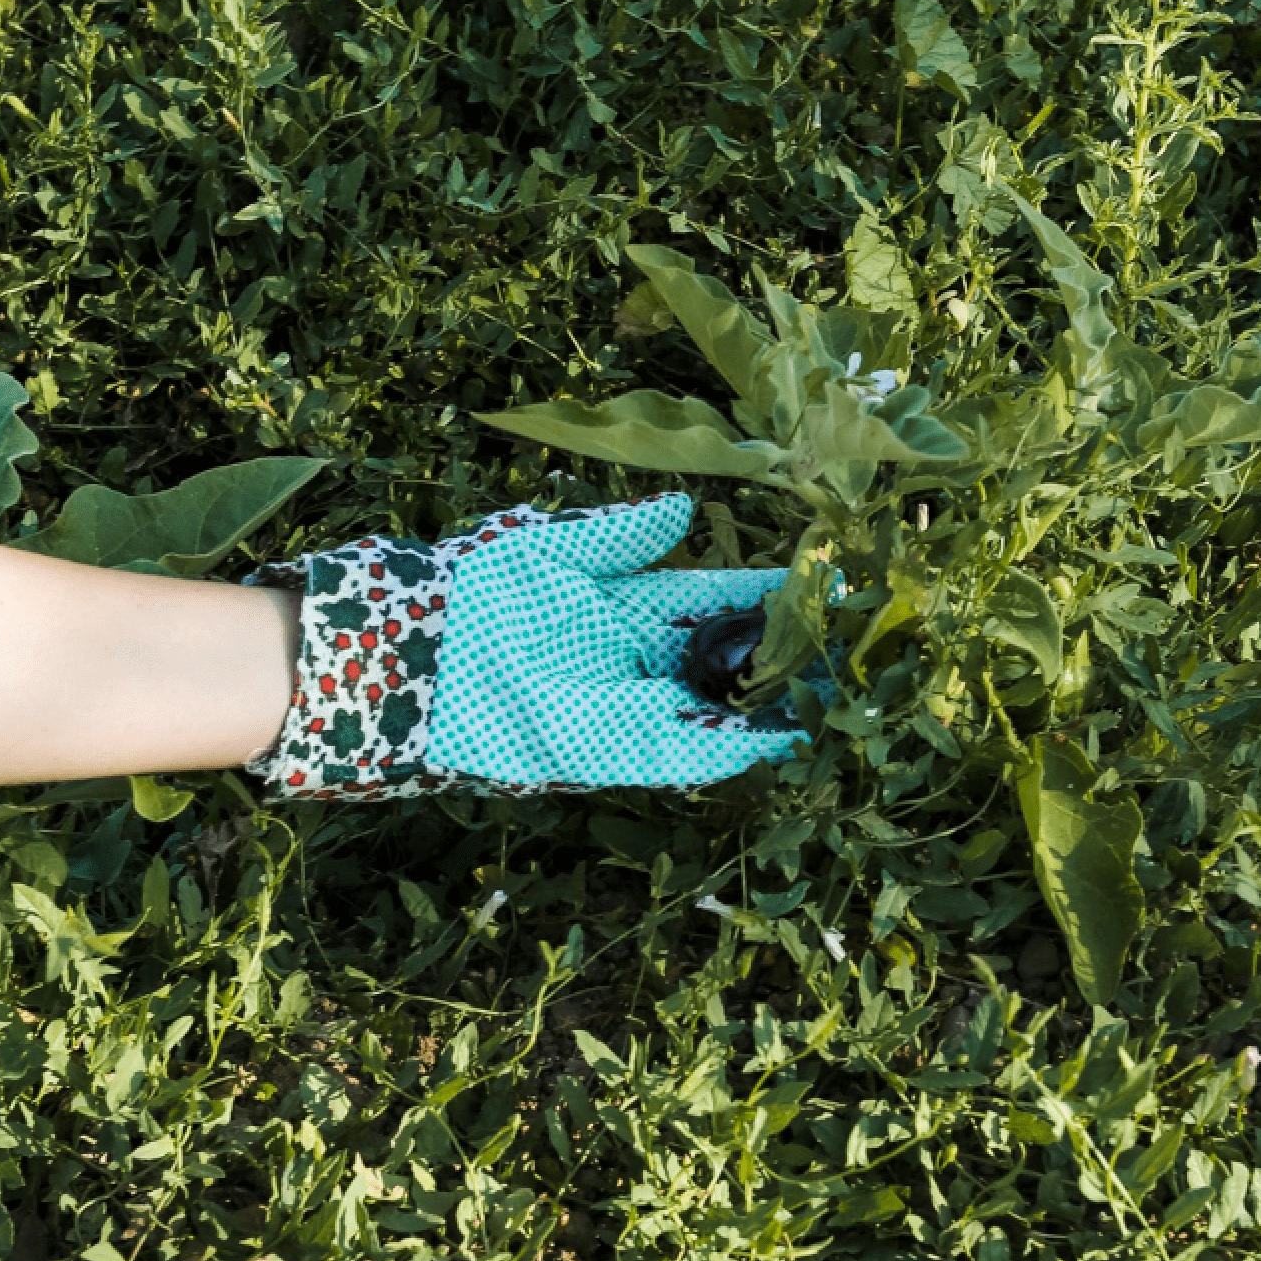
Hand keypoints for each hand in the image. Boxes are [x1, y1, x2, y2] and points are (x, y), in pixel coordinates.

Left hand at [244, 493, 804, 798]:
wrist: (407, 652)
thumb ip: (620, 537)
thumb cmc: (470, 591)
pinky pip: (681, 751)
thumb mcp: (550, 549)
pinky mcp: (606, 749)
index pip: (714, 597)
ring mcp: (625, 706)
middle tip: (853, 641)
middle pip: (728, 657)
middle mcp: (634, 659)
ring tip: (839, 691)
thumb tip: (685, 509)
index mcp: (624, 606)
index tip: (825, 578)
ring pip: (718, 706)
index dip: (768, 592)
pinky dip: (728, 747)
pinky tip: (780, 735)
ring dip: (774, 704)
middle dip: (787, 652)